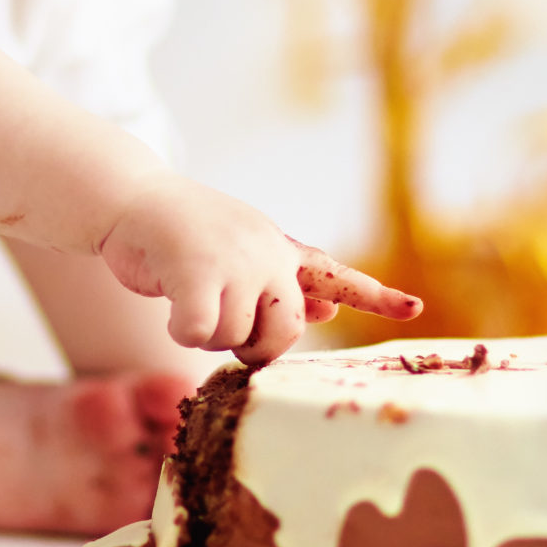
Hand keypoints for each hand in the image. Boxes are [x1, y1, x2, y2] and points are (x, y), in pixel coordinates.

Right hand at [93, 176, 421, 365]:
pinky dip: (181, 331)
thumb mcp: (242, 254)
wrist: (131, 200)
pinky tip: (170, 306)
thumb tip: (329, 310)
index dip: (376, 297)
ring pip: (234, 340)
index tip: (414, 309)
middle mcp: (266, 253)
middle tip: (224, 326)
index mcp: (279, 251)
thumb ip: (281, 284)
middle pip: (284, 333)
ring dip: (205, 334)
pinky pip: (200, 333)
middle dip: (255, 347)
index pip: (335, 276)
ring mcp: (234, 260)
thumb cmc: (182, 236)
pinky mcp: (196, 271)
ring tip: (186, 293)